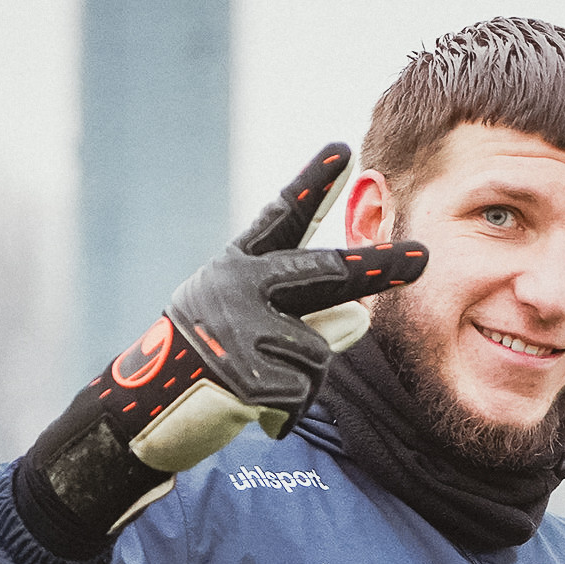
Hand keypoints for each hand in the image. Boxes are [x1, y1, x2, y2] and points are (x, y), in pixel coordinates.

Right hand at [15, 143, 426, 557]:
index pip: (281, 219)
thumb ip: (304, 316)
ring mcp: (239, 329)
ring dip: (303, 381)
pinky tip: (253, 410)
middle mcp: (237, 287)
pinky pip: (301, 392)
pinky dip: (288, 410)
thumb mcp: (247, 328)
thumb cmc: (203, 365)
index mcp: (237, 268)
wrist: (141, 413)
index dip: (314, 184)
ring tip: (259, 389)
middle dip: (379, 269)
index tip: (344, 150)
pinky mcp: (243, 374)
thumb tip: (360, 319)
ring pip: (318, 352)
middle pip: (325, 275)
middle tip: (423, 257)